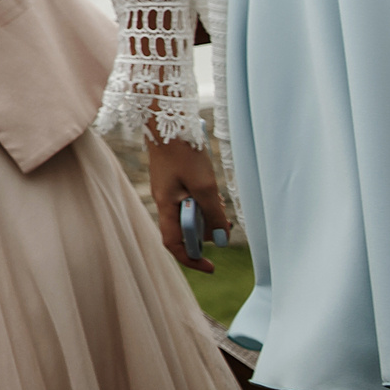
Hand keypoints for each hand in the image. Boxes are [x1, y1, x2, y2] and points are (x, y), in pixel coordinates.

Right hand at [146, 136, 230, 275]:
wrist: (167, 122)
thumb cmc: (184, 153)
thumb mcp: (205, 186)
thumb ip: (213, 213)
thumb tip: (221, 238)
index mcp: (166, 206)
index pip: (174, 244)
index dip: (191, 259)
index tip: (212, 266)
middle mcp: (165, 202)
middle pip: (184, 231)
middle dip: (205, 234)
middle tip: (225, 226)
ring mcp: (168, 191)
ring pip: (188, 216)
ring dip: (206, 216)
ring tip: (221, 205)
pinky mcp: (174, 182)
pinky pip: (189, 202)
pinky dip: (202, 204)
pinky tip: (212, 193)